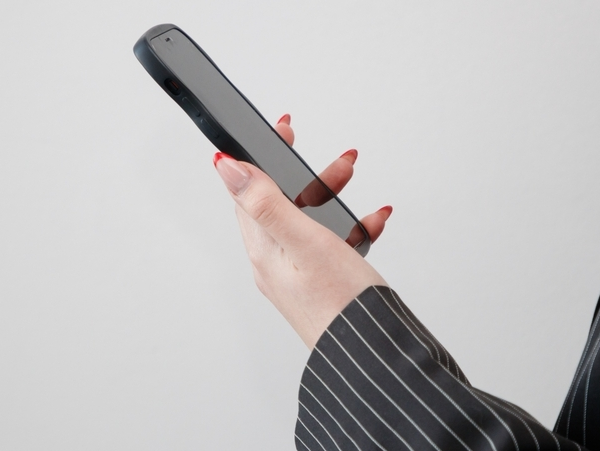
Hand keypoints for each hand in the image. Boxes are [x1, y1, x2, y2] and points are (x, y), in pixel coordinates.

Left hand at [214, 114, 391, 348]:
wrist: (373, 357)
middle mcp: (275, 261)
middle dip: (310, 175)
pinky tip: (372, 222)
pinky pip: (330, 242)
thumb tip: (226, 167)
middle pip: (283, 201)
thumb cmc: (342, 306)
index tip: (280, 130)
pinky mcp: (319, 282)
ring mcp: (297, 273)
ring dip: (332, 195)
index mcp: (264, 249)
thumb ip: (266, 203)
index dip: (260, 156)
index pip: (249, 190)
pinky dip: (351, 225)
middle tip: (338, 161)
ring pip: (309, 219)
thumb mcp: (304, 242)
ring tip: (356, 183)